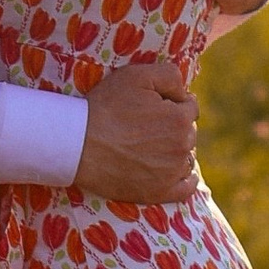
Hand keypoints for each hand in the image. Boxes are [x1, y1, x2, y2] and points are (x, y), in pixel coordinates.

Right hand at [75, 59, 198, 202]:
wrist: (79, 144)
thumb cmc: (106, 108)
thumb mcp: (136, 75)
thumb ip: (170, 75)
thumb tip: (185, 92)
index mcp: (180, 119)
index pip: (189, 107)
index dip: (172, 102)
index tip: (152, 106)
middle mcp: (182, 147)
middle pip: (188, 132)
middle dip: (174, 126)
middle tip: (147, 126)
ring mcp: (172, 173)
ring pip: (186, 157)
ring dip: (177, 151)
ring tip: (152, 147)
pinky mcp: (160, 192)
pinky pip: (186, 188)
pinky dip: (185, 180)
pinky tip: (177, 173)